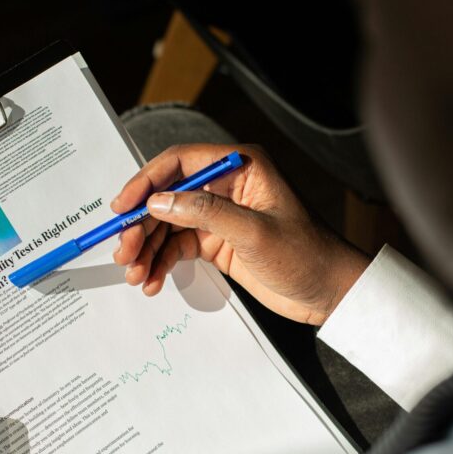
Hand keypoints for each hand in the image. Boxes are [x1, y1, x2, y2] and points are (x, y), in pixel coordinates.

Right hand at [111, 144, 369, 324]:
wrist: (330, 291)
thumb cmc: (305, 254)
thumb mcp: (254, 232)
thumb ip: (205, 213)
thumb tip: (158, 202)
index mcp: (241, 166)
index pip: (181, 162)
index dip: (146, 181)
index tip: (122, 207)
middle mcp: (226, 185)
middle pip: (168, 196)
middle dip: (143, 225)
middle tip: (124, 251)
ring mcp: (221, 214)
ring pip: (169, 224)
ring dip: (148, 248)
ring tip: (135, 274)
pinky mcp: (218, 241)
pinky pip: (178, 246)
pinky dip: (161, 262)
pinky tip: (151, 281)